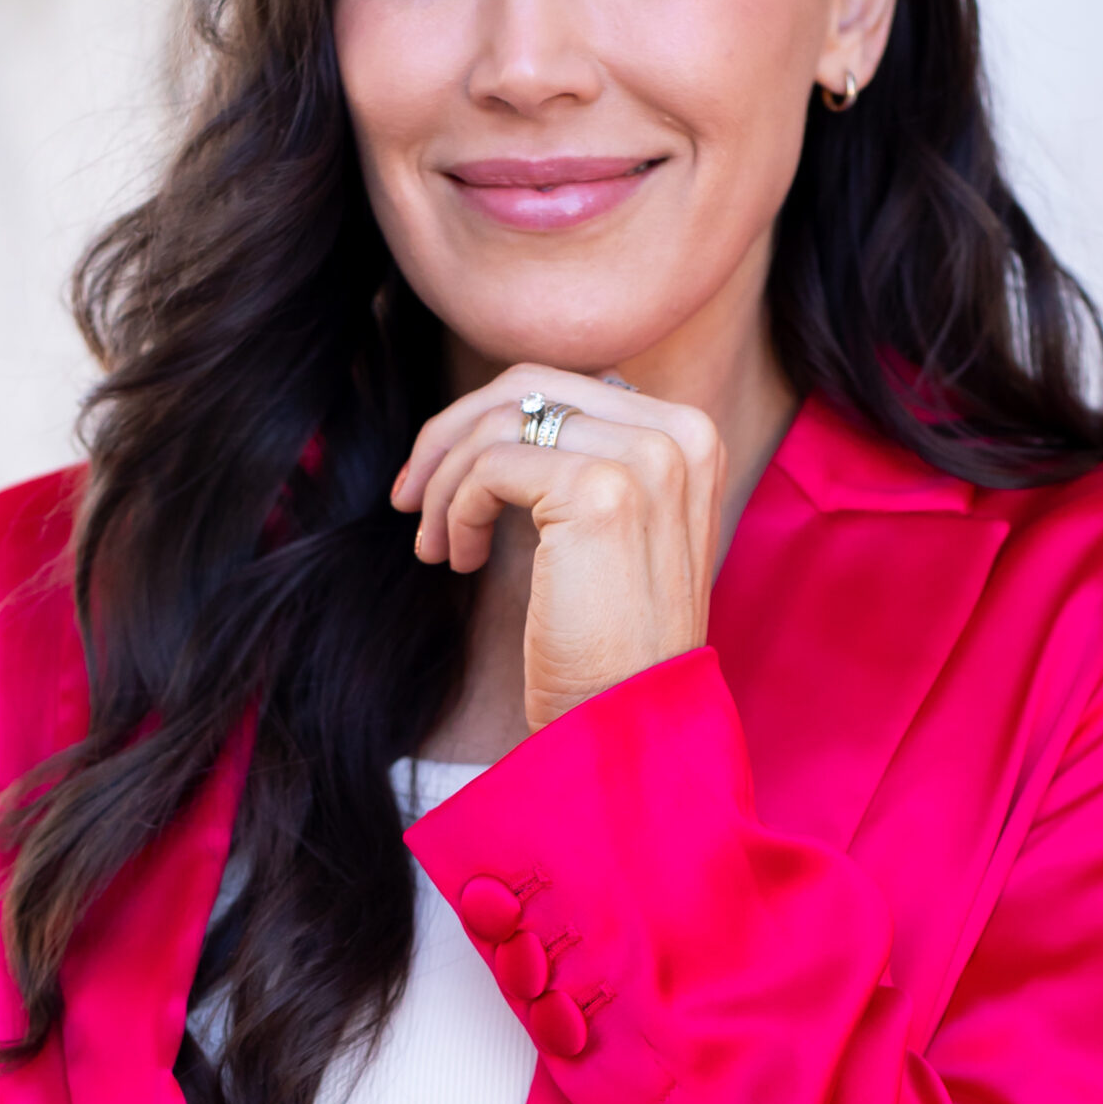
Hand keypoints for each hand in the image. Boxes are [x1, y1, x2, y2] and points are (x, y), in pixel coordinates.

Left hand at [392, 365, 726, 730]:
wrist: (627, 718)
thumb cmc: (610, 638)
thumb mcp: (616, 526)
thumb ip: (590, 455)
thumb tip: (514, 405)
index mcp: (691, 435)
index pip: (566, 385)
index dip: (488, 420)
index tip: (442, 474)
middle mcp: (680, 434)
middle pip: (530, 386)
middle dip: (452, 433)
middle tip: (411, 494)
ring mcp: (648, 459)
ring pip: (502, 423)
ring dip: (446, 482)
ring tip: (436, 544)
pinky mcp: (601, 491)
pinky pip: (491, 466)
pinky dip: (457, 510)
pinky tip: (461, 560)